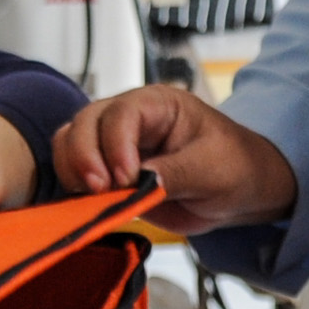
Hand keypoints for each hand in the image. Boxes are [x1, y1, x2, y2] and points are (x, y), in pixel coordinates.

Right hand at [55, 85, 296, 233]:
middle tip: (101, 190)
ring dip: (73, 171)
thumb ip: (176, 173)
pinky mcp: (107, 172)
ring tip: (95, 198)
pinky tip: (90, 203)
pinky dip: (73, 186)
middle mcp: (129, 119)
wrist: (238, 192)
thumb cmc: (234, 166)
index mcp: (158, 104)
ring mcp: (113, 144)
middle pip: (85, 122)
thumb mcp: (214, 169)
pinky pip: (75, 171)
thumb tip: (140, 183)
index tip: (126, 177)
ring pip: (71, 143)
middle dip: (85, 156)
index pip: (121, 113)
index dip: (115, 144)